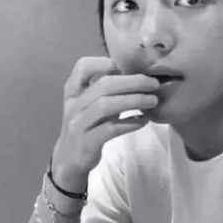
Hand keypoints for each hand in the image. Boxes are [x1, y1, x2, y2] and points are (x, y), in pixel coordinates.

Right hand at [52, 56, 159, 180]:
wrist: (68, 159)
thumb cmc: (86, 125)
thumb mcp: (91, 104)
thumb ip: (107, 90)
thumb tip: (137, 74)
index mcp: (74, 91)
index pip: (82, 67)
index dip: (104, 63)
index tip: (125, 67)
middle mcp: (74, 104)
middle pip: (103, 86)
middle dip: (132, 82)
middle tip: (154, 84)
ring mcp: (78, 123)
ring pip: (106, 106)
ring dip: (134, 101)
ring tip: (153, 101)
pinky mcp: (86, 142)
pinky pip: (110, 129)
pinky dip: (130, 123)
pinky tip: (144, 120)